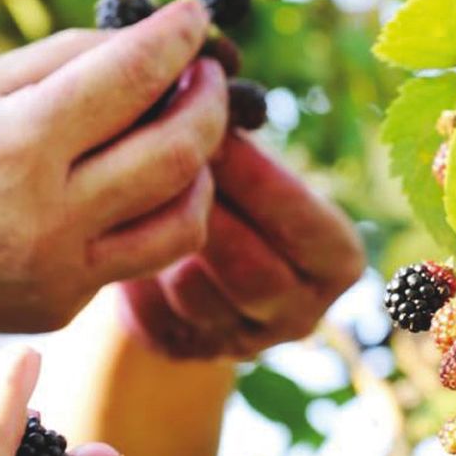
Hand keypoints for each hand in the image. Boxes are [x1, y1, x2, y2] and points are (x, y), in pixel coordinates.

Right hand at [0, 1, 226, 334]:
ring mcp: (57, 275)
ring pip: (184, 221)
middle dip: (209, 102)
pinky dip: (152, 212)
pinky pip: (137, 256)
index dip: (177, 38)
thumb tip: (150, 40)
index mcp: (15, 146)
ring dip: (202, 169)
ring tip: (184, 130)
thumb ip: (64, 60)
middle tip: (205, 73)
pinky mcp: (60, 308)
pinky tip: (132, 180)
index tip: (192, 16)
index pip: (132, 77)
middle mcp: (45, 219)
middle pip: (180, 152)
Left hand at [117, 132, 364, 359]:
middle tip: (161, 159)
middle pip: (253, 272)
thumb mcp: (249, 165)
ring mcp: (241, 344)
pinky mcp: (183, 352)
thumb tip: (206, 103)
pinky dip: (133, 275)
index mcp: (336, 261)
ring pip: (195, 296)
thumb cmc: (226, 181)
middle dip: (206, 212)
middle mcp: (299, 313)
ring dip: (162, 241)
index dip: (260, 180)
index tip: (216, 134)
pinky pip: (153, 318)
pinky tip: (119, 234)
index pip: (306, 225)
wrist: (182, 239)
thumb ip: (241, 148)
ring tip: (132, 190)